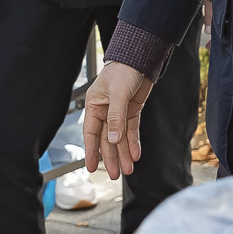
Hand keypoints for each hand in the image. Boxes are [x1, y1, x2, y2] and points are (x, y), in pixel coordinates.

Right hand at [84, 60, 155, 179]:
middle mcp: (105, 110)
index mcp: (94, 105)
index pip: (91, 133)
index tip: (91, 168)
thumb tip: (113, 139)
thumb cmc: (123, 71)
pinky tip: (136, 154)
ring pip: (120, 138)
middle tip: (115, 174)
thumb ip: (115, 117)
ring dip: (124, 153)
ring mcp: (119, 112)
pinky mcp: (131, 111)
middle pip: (107, 139)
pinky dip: (133, 142)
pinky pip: (131, 130)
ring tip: (128, 169)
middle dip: (111, 157)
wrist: (140, 58)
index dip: (92, 151)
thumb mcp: (118, 94)